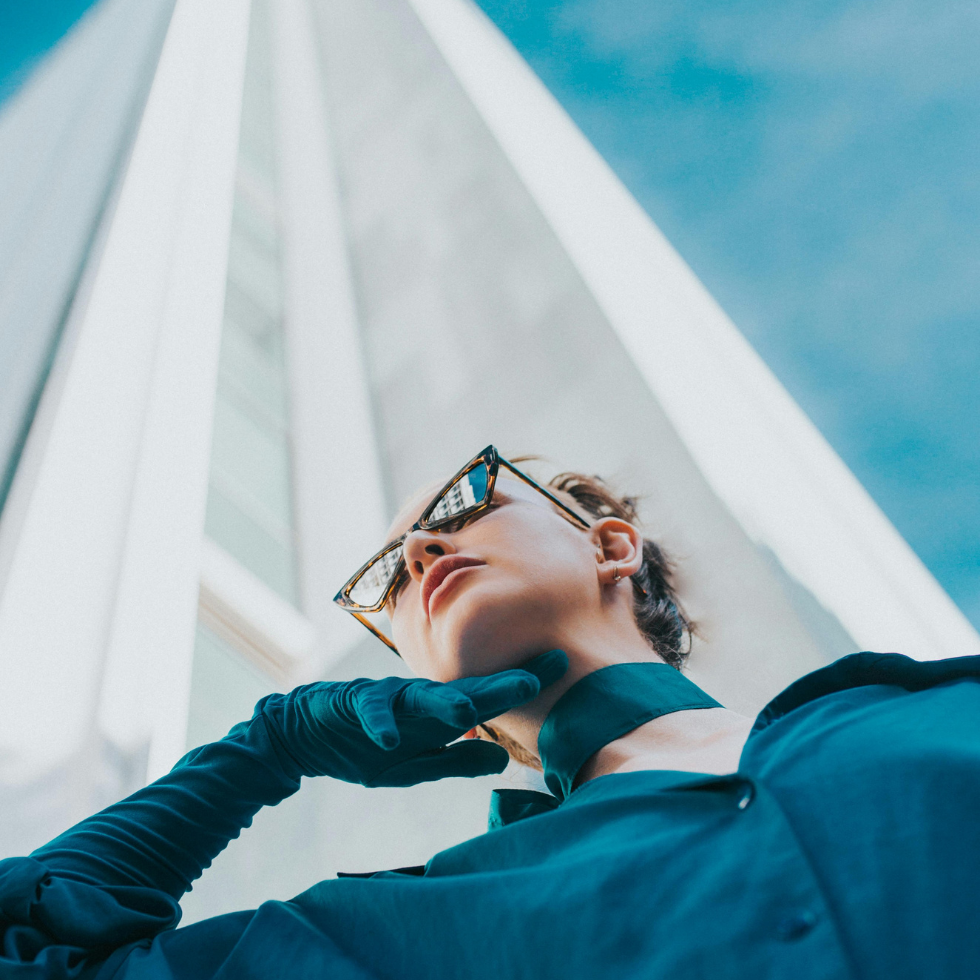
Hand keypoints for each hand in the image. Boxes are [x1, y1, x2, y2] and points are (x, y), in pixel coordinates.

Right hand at [254, 650, 567, 787]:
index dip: (521, 684)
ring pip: (421, 695)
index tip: (561, 666)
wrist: (307, 735)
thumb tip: (500, 758)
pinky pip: (370, 712)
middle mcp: (420, 698)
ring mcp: (388, 697)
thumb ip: (456, 760)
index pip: (487, 697)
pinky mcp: (355, 703)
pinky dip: (379, 723)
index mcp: (438, 713)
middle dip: (499, 684)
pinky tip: (389, 736)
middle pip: (464, 690)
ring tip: (470, 710)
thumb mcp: (416, 765)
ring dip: (445, 702)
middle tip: (535, 676)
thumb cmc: (367, 746)